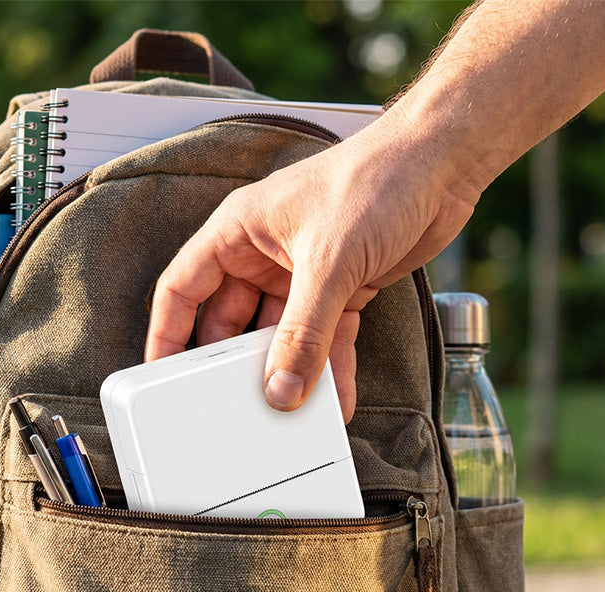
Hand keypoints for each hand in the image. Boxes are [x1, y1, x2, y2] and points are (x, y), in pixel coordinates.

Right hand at [145, 111, 478, 420]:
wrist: (442, 164)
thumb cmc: (376, 180)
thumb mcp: (327, 262)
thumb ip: (302, 332)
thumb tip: (281, 390)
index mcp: (238, 232)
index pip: (183, 287)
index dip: (168, 332)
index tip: (162, 376)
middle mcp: (263, 256)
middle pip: (231, 322)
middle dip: (232, 364)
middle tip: (229, 405)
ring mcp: (301, 276)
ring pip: (280, 337)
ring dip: (286, 372)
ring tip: (286, 413)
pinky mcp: (341, 291)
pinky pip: (326, 340)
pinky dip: (330, 369)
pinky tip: (335, 400)